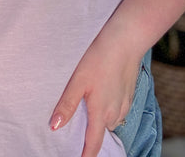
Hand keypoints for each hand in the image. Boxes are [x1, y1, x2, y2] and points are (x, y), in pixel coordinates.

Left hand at [49, 34, 140, 156]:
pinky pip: (119, 109)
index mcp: (101, 112)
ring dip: (101, 118)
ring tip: (89, 106)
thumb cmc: (99, 57)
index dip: (86, 155)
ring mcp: (125, 103)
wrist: (126, 39)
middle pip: (102, 131)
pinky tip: (103, 93)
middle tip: (78, 126)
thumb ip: (67, 105)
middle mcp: (115, 112)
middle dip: (92, 132)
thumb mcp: (78, 80)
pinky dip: (110, 108)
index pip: (94, 143)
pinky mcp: (130, 93)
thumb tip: (54, 127)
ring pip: (111, 120)